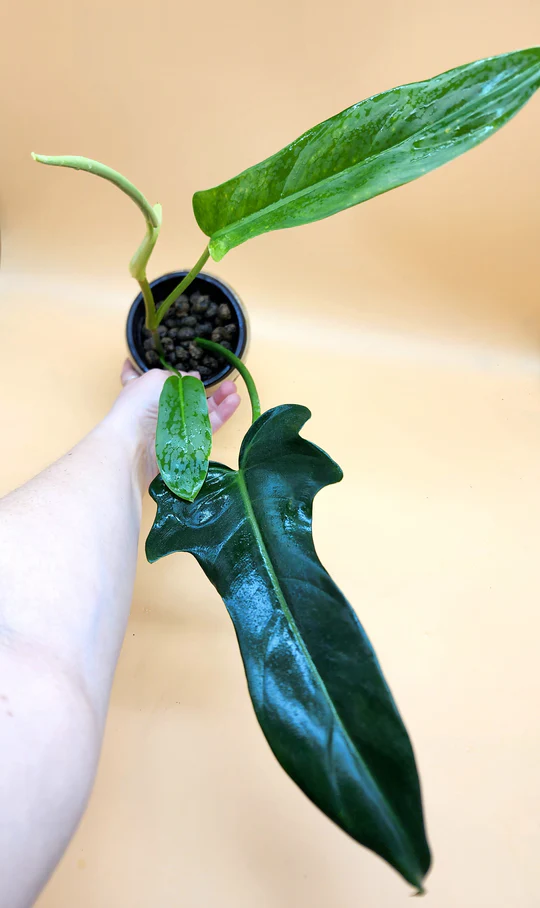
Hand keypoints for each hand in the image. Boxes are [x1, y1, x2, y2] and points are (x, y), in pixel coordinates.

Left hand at [109, 359, 240, 488]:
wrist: (136, 442)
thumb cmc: (139, 405)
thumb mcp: (157, 379)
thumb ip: (178, 377)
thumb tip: (194, 378)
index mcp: (141, 388)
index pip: (134, 375)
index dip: (134, 367)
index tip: (131, 360)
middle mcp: (155, 406)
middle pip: (182, 394)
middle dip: (200, 386)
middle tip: (220, 378)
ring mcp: (173, 425)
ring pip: (199, 410)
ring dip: (218, 399)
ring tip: (233, 387)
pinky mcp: (187, 441)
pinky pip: (207, 425)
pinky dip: (221, 413)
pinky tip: (233, 401)